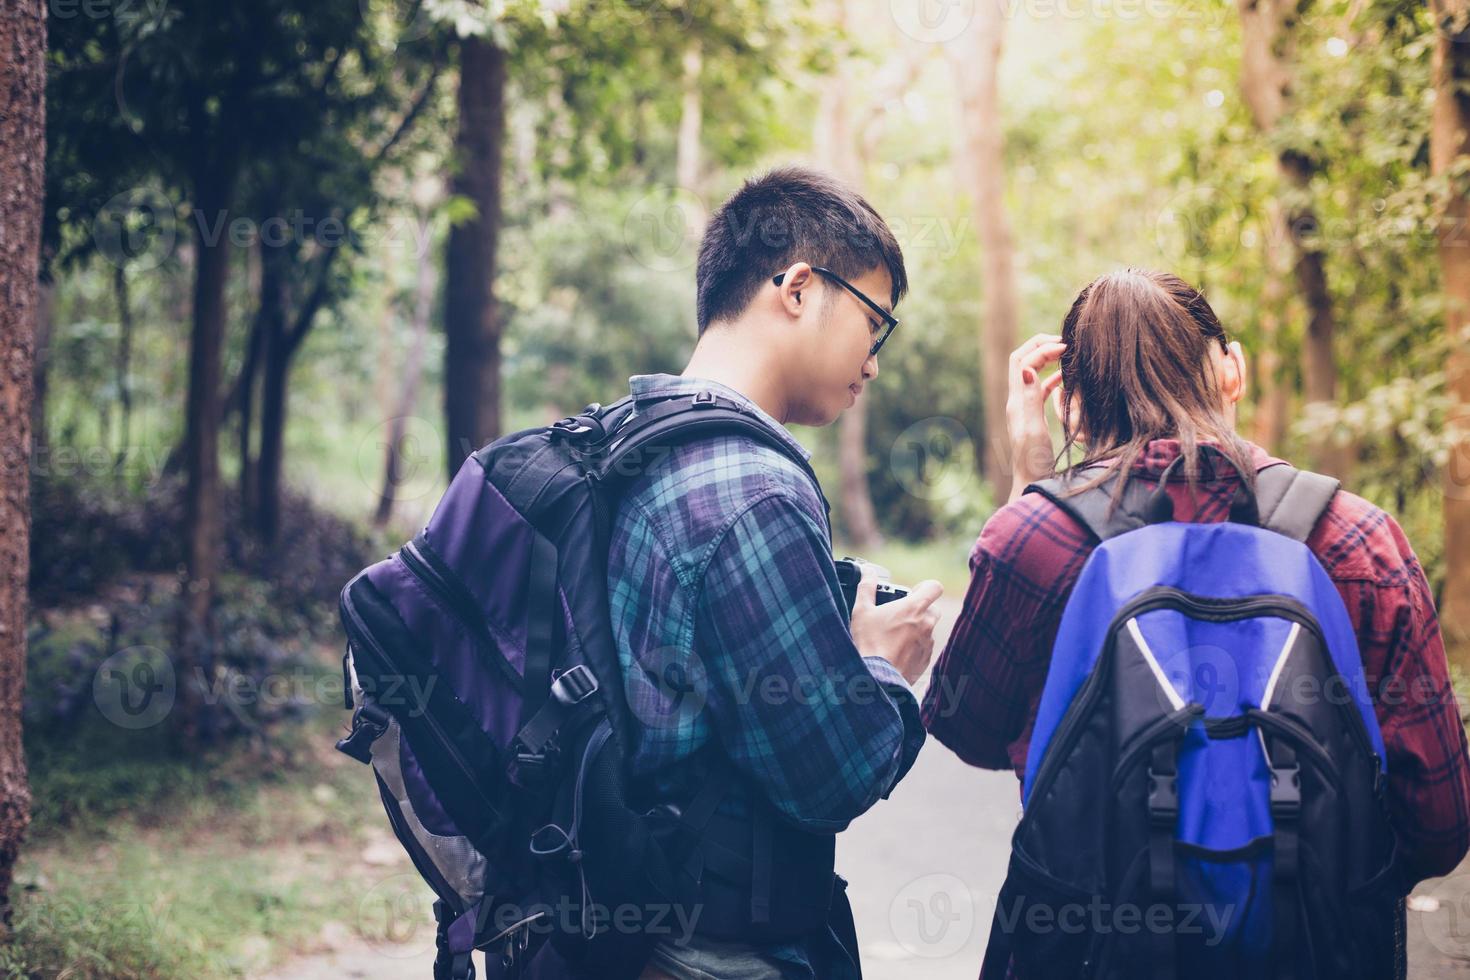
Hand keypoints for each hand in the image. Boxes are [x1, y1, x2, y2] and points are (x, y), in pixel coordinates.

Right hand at [849, 562, 942, 685]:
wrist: (876, 678)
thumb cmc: (869, 643)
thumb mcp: (862, 611)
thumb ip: (867, 587)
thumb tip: (868, 571)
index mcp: (914, 608)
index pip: (935, 587)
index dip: (926, 587)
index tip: (914, 592)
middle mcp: (927, 624)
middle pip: (932, 609)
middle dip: (919, 610)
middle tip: (900, 616)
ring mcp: (928, 643)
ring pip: (928, 630)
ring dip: (916, 630)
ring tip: (894, 637)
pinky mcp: (926, 660)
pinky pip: (924, 648)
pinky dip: (914, 647)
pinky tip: (896, 651)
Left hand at [1005, 333, 1065, 503]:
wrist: (1032, 485)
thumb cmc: (1034, 463)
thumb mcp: (1034, 430)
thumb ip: (1031, 400)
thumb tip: (1026, 370)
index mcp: (1016, 402)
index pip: (1021, 361)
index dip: (1040, 349)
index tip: (1064, 348)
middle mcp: (1017, 402)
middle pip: (1022, 362)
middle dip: (1041, 347)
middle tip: (1065, 345)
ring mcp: (1025, 409)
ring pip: (1032, 374)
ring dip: (1047, 360)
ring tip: (1068, 355)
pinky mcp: (1034, 418)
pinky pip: (1042, 390)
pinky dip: (1053, 379)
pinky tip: (1067, 379)